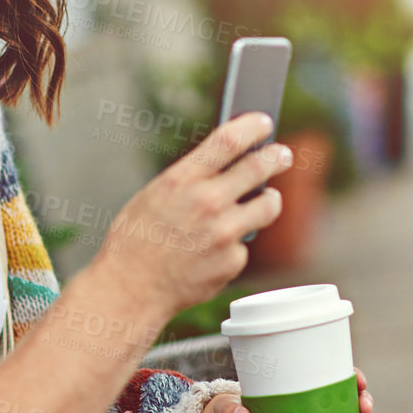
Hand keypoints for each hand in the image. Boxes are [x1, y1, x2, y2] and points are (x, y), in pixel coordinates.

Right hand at [91, 113, 289, 321]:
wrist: (129, 290)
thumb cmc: (134, 243)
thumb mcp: (152, 196)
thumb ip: (189, 179)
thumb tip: (224, 164)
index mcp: (182, 180)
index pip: (229, 140)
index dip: (252, 126)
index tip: (264, 123)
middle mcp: (207, 203)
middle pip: (260, 167)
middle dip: (278, 157)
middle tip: (283, 155)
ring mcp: (224, 233)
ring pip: (267, 205)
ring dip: (269, 199)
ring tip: (264, 200)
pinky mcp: (232, 261)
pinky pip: (244, 244)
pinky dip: (234, 245)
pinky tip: (211, 253)